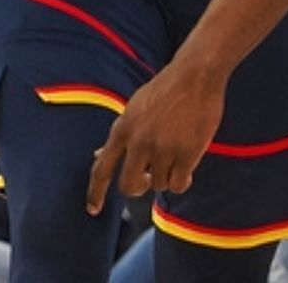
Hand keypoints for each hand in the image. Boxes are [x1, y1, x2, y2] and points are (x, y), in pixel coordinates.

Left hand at [86, 61, 225, 214]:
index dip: (95, 192)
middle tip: (149, 178)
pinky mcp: (186, 154)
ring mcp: (162, 149)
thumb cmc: (163, 92)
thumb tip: (99, 155)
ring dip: (166, 177)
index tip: (93, 209)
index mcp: (122, 129)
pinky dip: (182, 180)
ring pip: (158, 185)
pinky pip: (179, 184)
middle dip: (138, 187)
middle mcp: (139, 142)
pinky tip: (186, 167)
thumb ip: (120, 136)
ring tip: (174, 156)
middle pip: (129, 185)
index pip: (101, 168)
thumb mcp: (133, 110)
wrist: (194, 78)